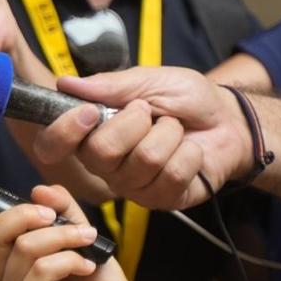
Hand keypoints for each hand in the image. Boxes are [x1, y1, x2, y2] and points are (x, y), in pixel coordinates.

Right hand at [0, 185, 157, 280]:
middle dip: (25, 214)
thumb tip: (38, 189)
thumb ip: (59, 208)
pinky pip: (40, 271)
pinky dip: (69, 260)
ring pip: (23, 248)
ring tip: (87, 241)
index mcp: (4, 257)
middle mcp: (0, 277)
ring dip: (63, 236)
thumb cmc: (97, 279)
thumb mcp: (78, 231)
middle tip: (56, 216)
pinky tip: (86, 267)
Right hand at [32, 68, 250, 210]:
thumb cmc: (184, 99)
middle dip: (135, 123)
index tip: (92, 111)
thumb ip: (109, 85)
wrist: (227, 120)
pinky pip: (171, 175)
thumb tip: (65, 84)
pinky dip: (188, 154)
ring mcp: (131, 185)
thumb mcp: (149, 81)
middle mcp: (103, 164)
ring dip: (169, 135)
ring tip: (175, 130)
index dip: (65, 131)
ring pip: (142, 162)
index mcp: (89, 133)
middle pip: (100, 152)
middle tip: (151, 113)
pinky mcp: (160, 199)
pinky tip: (190, 151)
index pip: (52, 145)